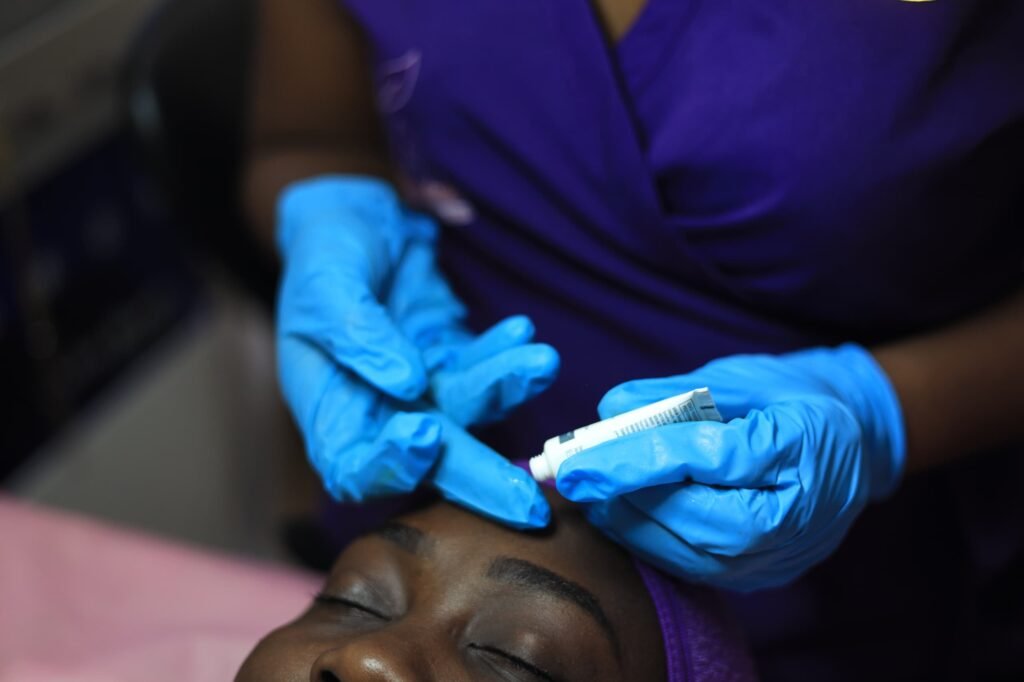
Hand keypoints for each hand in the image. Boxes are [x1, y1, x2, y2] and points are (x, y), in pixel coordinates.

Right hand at [276, 176, 558, 527]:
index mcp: (330, 408)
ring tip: (540, 360)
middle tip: (529, 504)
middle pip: (428, 462)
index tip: (425, 435)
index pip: (353, 465)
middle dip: (480, 481)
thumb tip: (407, 384)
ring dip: (506, 391)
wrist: (356, 217)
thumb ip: (357, 333)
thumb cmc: (324, 252)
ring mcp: (422, 390)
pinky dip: (506, 355)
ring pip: (469, 411)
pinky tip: (522, 333)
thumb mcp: (325, 282)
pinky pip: (486, 368)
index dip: (388, 465)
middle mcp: (378, 412)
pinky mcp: (455, 362)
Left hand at [555, 345, 905, 589]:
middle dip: (621, 498)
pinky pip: (693, 567)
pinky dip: (648, 541)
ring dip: (627, 523)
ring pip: (688, 553)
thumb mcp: (740, 376)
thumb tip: (608, 408)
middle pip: (693, 519)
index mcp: (798, 448)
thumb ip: (673, 394)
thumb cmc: (793, 397)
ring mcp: (778, 554)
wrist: (854, 442)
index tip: (577, 460)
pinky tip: (618, 513)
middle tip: (570, 476)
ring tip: (587, 492)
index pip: (704, 459)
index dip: (633, 460)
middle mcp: (793, 515)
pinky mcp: (758, 575)